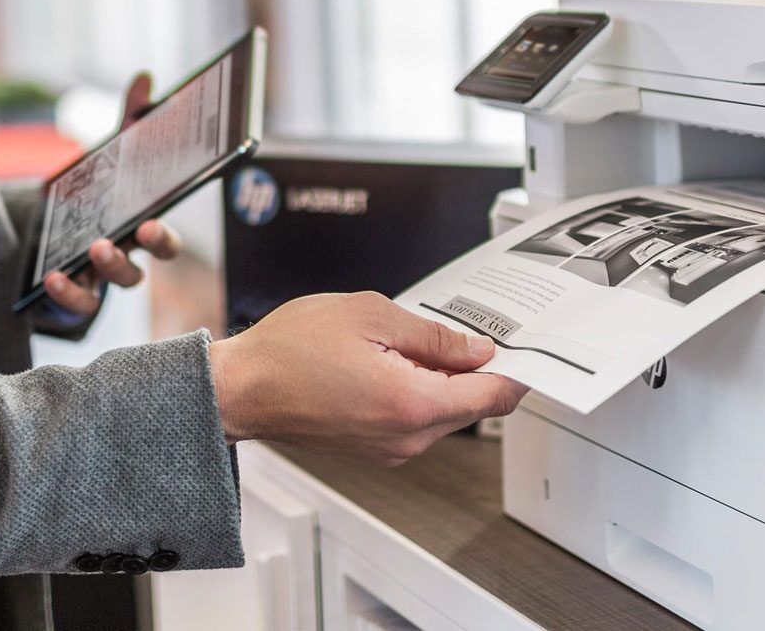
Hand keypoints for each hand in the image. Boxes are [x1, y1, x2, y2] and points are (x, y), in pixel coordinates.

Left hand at [42, 72, 181, 315]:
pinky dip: (69, 294)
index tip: (152, 222)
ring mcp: (97, 277)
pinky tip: (54, 276)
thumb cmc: (95, 191)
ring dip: (111, 269)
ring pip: (115, 286)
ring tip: (95, 247)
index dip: (163, 238)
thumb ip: (129, 120)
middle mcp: (123, 256)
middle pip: (144, 268)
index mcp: (137, 229)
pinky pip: (79, 303)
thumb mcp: (110, 155)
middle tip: (139, 230)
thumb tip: (144, 78)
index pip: (164, 244)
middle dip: (145, 251)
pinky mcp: (72, 288)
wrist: (48, 224)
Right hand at [207, 291, 528, 465]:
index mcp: (412, 404)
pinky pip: (417, 420)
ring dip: (442, 379)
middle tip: (462, 328)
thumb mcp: (370, 315)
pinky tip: (390, 361)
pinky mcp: (375, 450)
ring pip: (445, 413)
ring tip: (406, 340)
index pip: (494, 397)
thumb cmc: (289, 350)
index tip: (525, 347)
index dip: (516, 369)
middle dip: (476, 369)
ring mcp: (390, 449)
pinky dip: (417, 392)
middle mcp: (407, 438)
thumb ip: (433, 335)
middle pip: (473, 407)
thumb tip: (477, 349)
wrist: (239, 389)